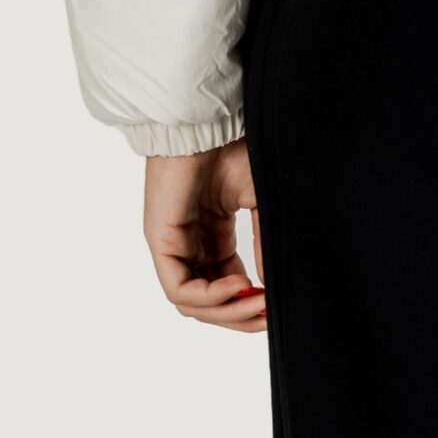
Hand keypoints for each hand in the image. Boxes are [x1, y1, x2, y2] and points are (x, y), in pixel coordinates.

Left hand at [142, 140, 266, 334]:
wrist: (212, 120)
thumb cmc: (234, 148)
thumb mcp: (260, 202)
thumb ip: (263, 244)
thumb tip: (270, 286)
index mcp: (212, 235)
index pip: (227, 287)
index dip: (250, 305)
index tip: (276, 308)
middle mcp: (190, 244)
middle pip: (209, 303)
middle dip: (240, 316)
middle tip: (268, 317)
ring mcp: (173, 245)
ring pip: (192, 303)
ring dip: (227, 311)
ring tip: (257, 303)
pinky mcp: (161, 241)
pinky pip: (179, 288)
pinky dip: (210, 296)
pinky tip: (241, 286)